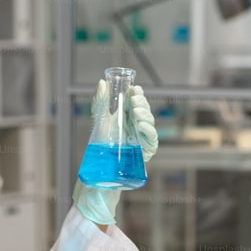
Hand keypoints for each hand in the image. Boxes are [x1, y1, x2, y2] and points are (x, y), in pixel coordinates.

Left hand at [72, 80, 157, 225]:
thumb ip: (100, 101)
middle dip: (141, 103)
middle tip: (134, 99)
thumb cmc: (101, 144)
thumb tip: (102, 83)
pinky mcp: (145, 151)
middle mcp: (137, 126)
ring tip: (136, 111)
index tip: (133, 88)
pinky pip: (152, 140)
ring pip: (150, 123)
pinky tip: (142, 126)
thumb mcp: (99, 119)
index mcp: (129, 116)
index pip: (137, 102)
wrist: (99, 167)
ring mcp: (142, 138)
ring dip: (145, 115)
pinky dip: (149, 132)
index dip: (138, 94)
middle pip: (145, 111)